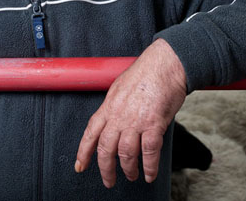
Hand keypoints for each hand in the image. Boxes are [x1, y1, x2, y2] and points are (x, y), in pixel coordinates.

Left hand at [74, 38, 186, 187]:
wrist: (166, 64)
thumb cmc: (146, 72)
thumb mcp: (120, 87)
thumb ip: (114, 106)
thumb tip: (111, 118)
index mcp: (109, 106)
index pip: (90, 133)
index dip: (84, 152)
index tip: (80, 166)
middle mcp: (119, 116)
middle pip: (106, 149)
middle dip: (106, 169)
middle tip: (109, 180)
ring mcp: (136, 121)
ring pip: (126, 154)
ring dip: (128, 169)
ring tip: (131, 175)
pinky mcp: (154, 124)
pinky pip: (149, 152)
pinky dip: (149, 167)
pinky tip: (150, 174)